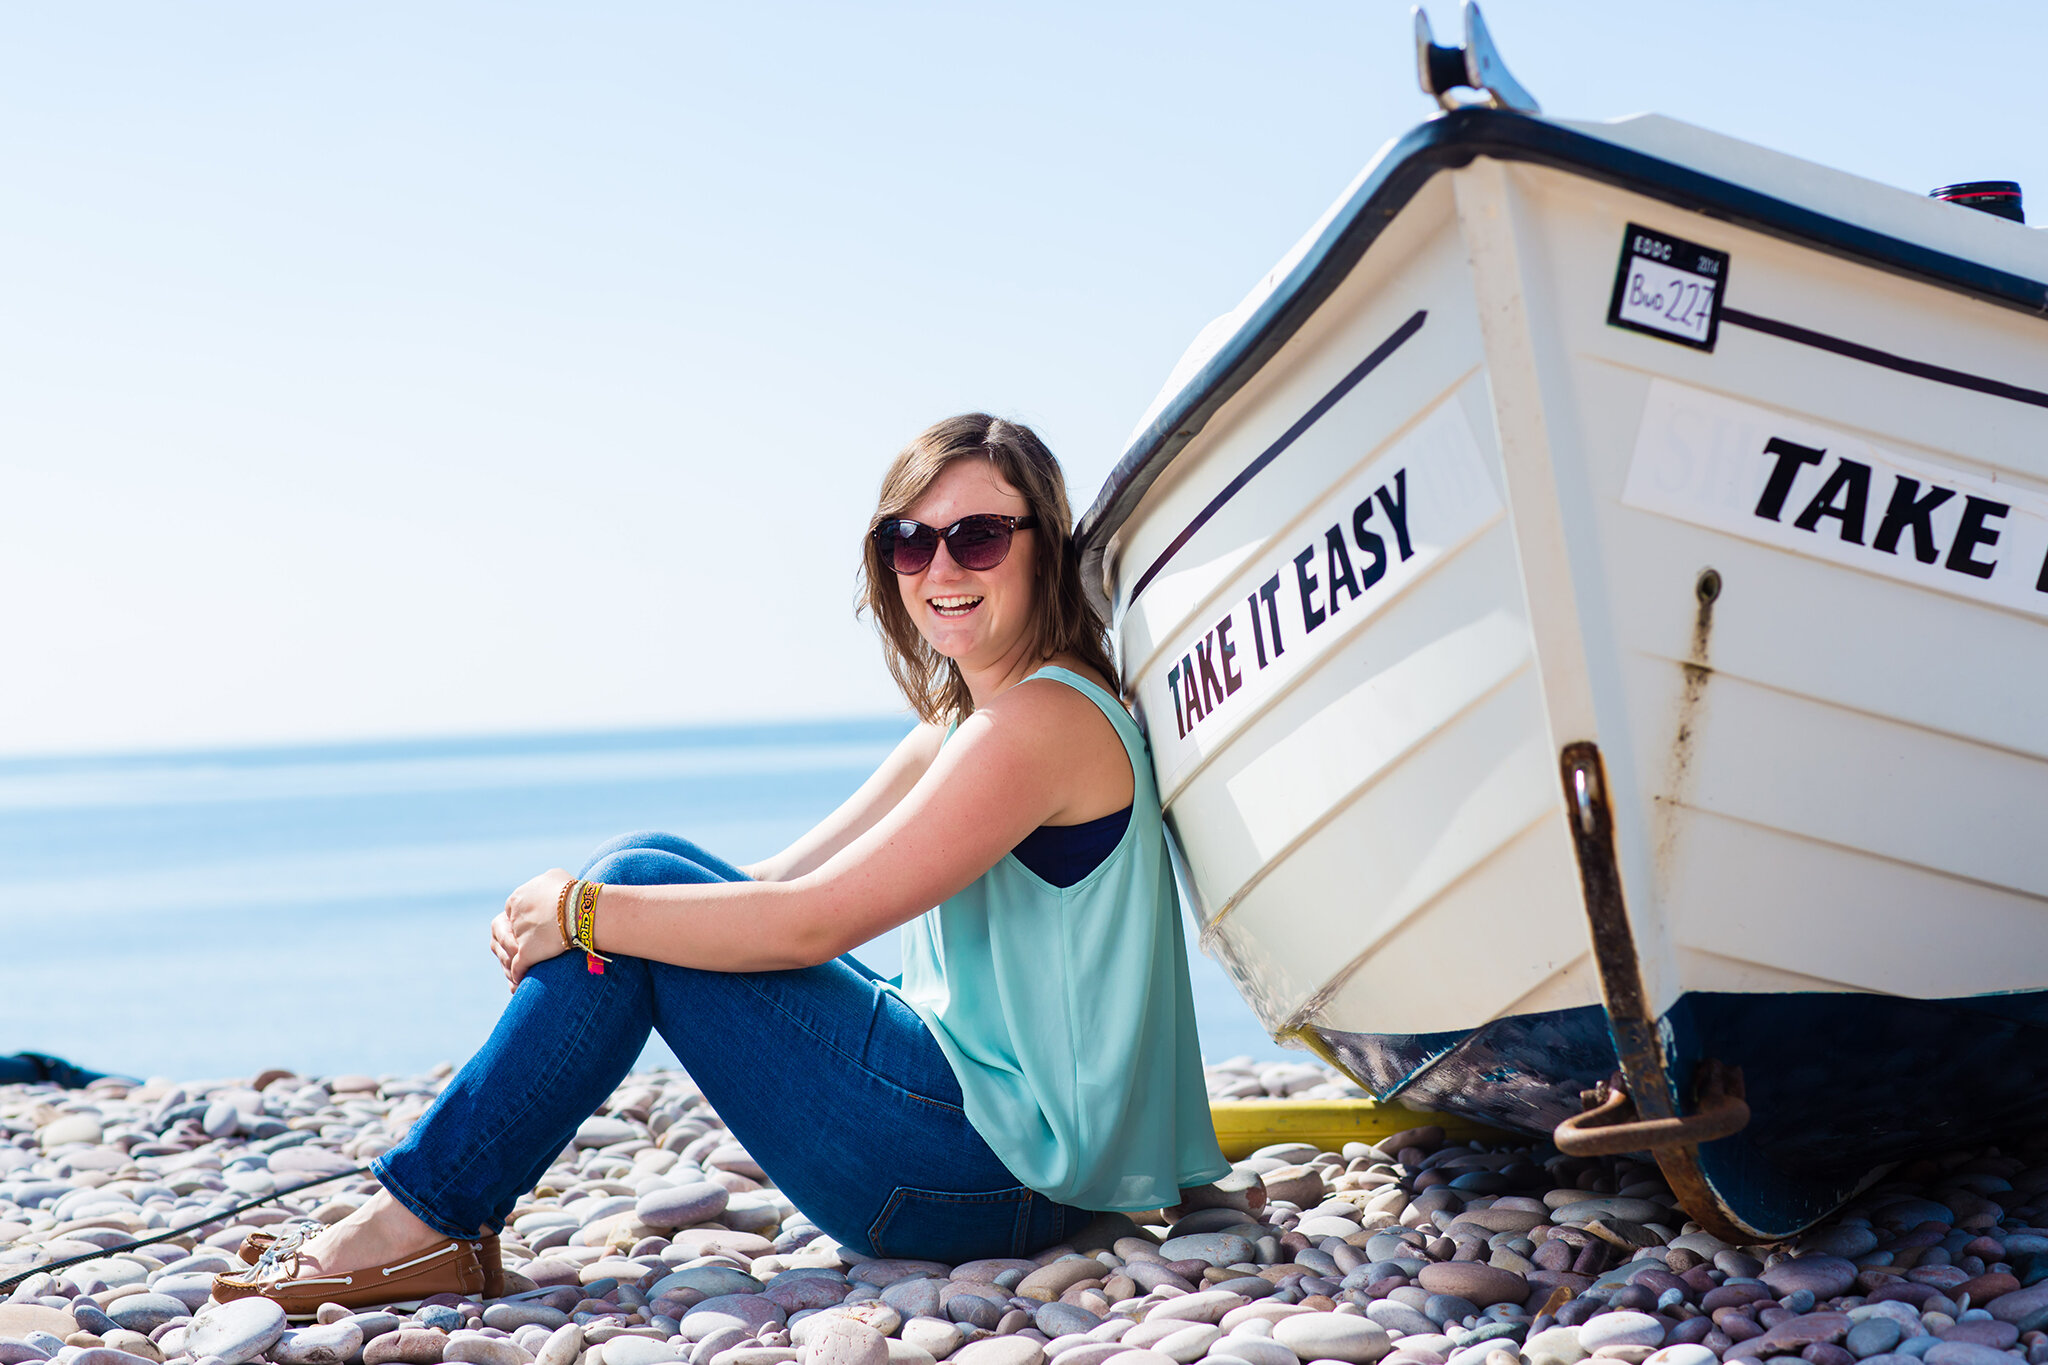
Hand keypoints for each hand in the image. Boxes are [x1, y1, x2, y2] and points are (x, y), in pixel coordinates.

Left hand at [492, 868, 574, 989]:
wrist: (580, 908)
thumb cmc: (573, 891)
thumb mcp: (555, 877)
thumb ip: (545, 883)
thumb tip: (550, 885)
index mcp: (516, 898)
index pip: (511, 913)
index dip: (520, 923)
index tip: (532, 929)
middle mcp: (513, 917)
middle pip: (507, 933)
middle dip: (514, 942)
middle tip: (523, 949)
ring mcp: (518, 935)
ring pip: (509, 952)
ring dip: (513, 961)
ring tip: (521, 967)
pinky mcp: (526, 952)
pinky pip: (517, 968)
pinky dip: (518, 975)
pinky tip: (521, 981)